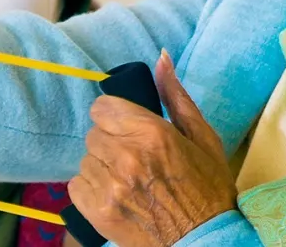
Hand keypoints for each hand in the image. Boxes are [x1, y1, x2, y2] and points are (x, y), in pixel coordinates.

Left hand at [69, 51, 236, 246]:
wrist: (204, 242)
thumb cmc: (208, 191)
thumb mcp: (203, 139)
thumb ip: (176, 97)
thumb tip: (161, 58)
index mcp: (152, 134)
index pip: (102, 107)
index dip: (115, 116)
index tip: (128, 129)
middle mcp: (126, 156)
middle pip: (94, 133)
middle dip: (111, 142)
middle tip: (134, 160)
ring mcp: (109, 185)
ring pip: (86, 158)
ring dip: (102, 166)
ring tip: (128, 180)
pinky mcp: (97, 210)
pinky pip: (76, 184)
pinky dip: (92, 188)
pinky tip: (117, 195)